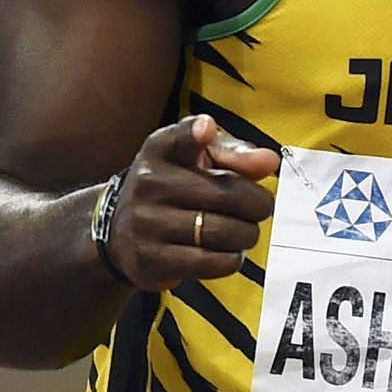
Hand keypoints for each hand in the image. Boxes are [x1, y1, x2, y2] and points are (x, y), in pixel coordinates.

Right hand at [101, 115, 277, 290]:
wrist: (123, 233)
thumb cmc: (178, 188)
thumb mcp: (202, 161)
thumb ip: (237, 155)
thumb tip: (269, 161)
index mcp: (161, 151)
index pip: (178, 139)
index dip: (195, 133)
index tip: (206, 129)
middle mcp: (147, 183)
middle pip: (228, 195)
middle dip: (257, 206)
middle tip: (257, 209)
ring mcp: (144, 223)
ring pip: (224, 232)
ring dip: (246, 235)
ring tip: (239, 231)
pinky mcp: (149, 260)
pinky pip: (212, 262)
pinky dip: (231, 258)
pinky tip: (224, 251)